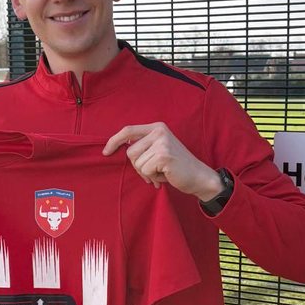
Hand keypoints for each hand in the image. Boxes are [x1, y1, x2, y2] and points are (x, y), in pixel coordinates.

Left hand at [103, 123, 223, 199]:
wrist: (199, 177)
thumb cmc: (176, 167)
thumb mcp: (158, 150)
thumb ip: (142, 146)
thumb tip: (115, 148)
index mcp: (157, 127)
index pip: (128, 130)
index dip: (114, 141)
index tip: (105, 152)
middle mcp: (159, 131)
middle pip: (130, 152)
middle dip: (139, 166)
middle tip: (155, 170)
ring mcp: (162, 142)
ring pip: (137, 163)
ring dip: (147, 173)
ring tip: (162, 172)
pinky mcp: (164, 155)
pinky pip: (146, 170)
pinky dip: (153, 177)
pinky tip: (166, 175)